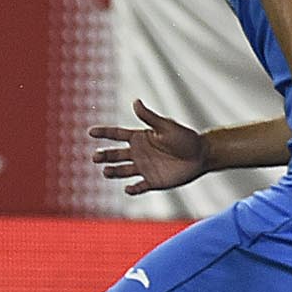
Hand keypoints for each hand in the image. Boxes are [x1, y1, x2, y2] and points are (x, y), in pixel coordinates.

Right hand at [89, 99, 206, 193]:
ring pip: (122, 171)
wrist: (202, 156)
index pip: (117, 134)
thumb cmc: (185, 138)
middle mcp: (139, 153)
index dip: (104, 133)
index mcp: (140, 138)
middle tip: (95, 157)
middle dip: (104, 156)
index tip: (90, 132)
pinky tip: (128, 189)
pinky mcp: (153, 182)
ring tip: (106, 172)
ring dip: (113, 172)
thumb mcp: (166, 126)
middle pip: (115, 155)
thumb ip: (149, 117)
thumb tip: (135, 102)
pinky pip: (139, 187)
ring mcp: (144, 168)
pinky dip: (132, 189)